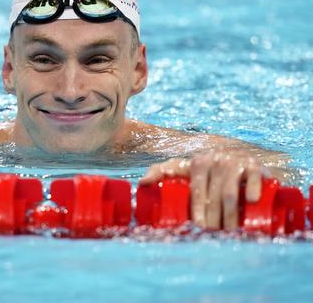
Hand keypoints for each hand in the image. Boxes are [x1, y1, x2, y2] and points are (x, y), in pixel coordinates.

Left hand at [139, 150, 268, 229]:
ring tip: (231, 233)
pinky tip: (252, 202)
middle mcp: (216, 160)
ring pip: (231, 193)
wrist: (236, 159)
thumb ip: (160, 172)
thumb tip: (141, 183)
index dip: (198, 211)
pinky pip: (254, 178)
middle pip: (215, 196)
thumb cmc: (204, 168)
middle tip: (215, 236)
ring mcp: (236, 162)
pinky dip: (253, 189)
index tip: (199, 228)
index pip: (197, 191)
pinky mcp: (255, 165)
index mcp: (197, 163)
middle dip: (215, 219)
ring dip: (231, 215)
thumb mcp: (181, 168)